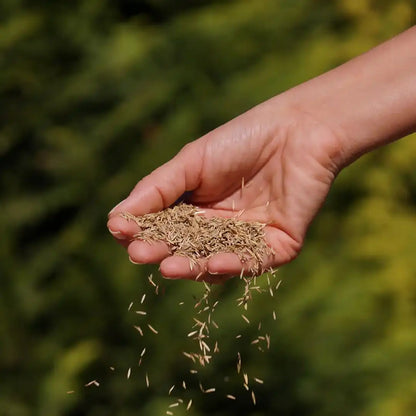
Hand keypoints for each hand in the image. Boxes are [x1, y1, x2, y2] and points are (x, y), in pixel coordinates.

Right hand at [107, 97, 341, 281]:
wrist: (297, 130)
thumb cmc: (240, 140)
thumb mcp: (191, 162)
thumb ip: (156, 190)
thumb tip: (114, 219)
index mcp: (196, 208)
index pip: (162, 228)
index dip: (142, 232)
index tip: (122, 231)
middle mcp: (219, 228)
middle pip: (185, 249)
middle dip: (162, 252)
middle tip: (141, 254)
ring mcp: (247, 240)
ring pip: (215, 263)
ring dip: (192, 267)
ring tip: (168, 266)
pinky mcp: (277, 246)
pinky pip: (253, 262)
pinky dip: (234, 265)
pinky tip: (213, 263)